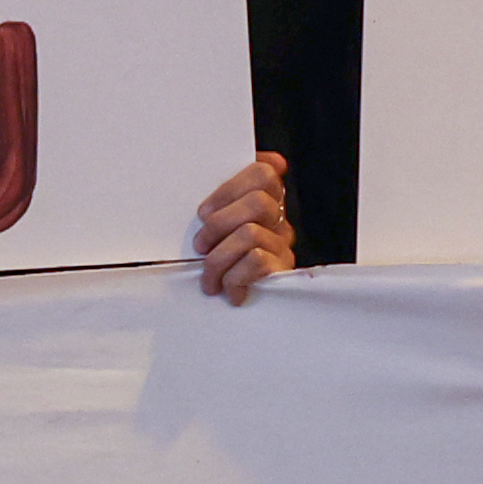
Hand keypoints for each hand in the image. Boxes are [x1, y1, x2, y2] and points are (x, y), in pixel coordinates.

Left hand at [195, 153, 294, 303]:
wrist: (230, 313)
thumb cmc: (215, 261)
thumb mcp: (212, 226)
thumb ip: (218, 198)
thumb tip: (234, 170)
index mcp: (263, 200)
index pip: (264, 172)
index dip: (229, 189)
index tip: (204, 213)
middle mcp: (278, 220)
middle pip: (258, 202)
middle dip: (219, 224)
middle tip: (200, 246)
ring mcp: (282, 245)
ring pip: (251, 234)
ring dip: (219, 258)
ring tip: (209, 277)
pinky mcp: (282, 272)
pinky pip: (256, 261)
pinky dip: (234, 278)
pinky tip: (228, 290)